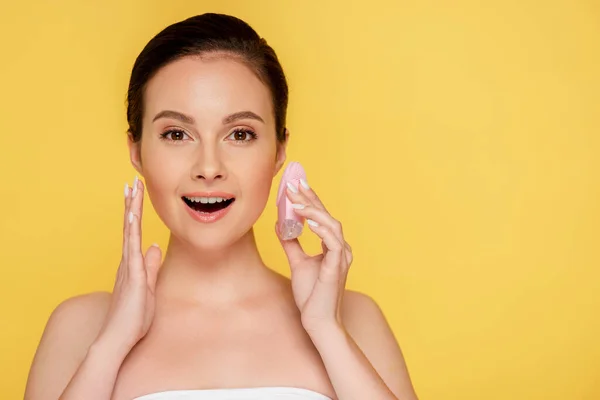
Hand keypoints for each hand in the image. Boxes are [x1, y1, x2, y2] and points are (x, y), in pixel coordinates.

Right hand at [95, 176, 161, 356]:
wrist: (118, 339)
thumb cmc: (133, 318)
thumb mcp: (149, 288)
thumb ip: (150, 267)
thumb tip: (154, 247)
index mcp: (132, 264)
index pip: (135, 233)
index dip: (135, 213)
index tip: (136, 194)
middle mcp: (127, 262)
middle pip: (130, 227)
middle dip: (132, 204)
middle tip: (132, 182)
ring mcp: (128, 267)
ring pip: (130, 233)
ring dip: (131, 210)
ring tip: (131, 190)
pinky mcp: (132, 276)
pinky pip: (132, 249)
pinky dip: (132, 232)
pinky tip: (132, 217)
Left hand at [276, 178, 352, 335]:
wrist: (316, 320)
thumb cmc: (311, 294)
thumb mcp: (297, 263)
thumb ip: (291, 243)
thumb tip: (281, 225)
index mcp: (332, 246)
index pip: (321, 216)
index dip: (309, 199)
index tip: (295, 184)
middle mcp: (340, 248)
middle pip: (326, 215)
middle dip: (309, 198)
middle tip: (293, 183)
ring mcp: (340, 256)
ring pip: (331, 224)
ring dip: (313, 210)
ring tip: (296, 200)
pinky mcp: (336, 266)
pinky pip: (332, 242)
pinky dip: (322, 229)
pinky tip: (309, 222)